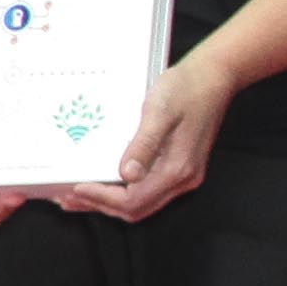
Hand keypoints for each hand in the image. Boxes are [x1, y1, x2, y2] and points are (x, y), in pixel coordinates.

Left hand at [54, 50, 240, 222]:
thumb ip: (144, 145)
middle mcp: (183, 178)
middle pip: (137, 209)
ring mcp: (185, 175)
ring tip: (82, 195)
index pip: (134, 201)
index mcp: (178, 168)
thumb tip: (127, 174)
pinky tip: (110, 182)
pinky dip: (126, 193)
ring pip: (143, 203)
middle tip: (69, 197)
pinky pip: (150, 191)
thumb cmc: (188, 88)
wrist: (216, 76)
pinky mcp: (182, 167)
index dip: (101, 199)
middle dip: (101, 206)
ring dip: (111, 203)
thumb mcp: (159, 112)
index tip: (76, 188)